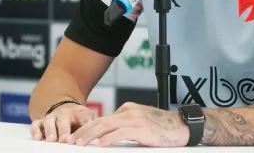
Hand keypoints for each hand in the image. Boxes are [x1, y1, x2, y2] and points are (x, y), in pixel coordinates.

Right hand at [30, 103, 95, 142]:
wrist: (67, 110)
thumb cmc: (79, 119)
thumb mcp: (88, 119)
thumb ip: (91, 127)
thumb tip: (97, 137)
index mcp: (79, 112)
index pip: (83, 118)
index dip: (83, 126)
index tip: (83, 136)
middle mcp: (64, 113)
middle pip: (64, 120)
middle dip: (64, 129)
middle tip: (64, 139)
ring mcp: (52, 117)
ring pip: (49, 121)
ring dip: (50, 130)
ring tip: (52, 139)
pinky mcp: (41, 121)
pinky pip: (36, 124)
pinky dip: (35, 130)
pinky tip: (37, 138)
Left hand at [68, 102, 189, 146]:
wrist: (183, 126)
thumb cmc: (164, 128)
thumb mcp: (142, 125)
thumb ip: (126, 128)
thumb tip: (109, 139)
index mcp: (128, 110)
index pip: (103, 119)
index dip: (88, 129)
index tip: (76, 137)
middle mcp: (129, 111)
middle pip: (100, 121)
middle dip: (83, 132)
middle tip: (70, 141)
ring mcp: (135, 119)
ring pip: (106, 126)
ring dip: (89, 136)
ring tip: (78, 144)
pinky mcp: (141, 128)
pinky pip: (119, 134)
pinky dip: (106, 139)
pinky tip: (98, 145)